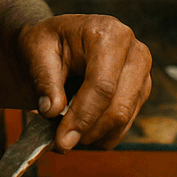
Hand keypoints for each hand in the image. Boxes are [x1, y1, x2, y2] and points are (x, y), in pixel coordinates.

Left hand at [14, 14, 151, 151]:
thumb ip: (45, 81)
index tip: (62, 138)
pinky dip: (103, 134)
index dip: (82, 117)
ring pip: (125, 119)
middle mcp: (133, 51)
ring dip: (94, 134)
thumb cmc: (47, 41)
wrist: (56, 40)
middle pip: (119, 106)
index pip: (102, 86)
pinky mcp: (141, 90)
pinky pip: (127, 123)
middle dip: (89, 130)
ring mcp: (141, 72)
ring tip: (66, 133)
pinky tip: (81, 130)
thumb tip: (52, 110)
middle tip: (62, 142)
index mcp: (108, 34)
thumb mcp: (36, 51)